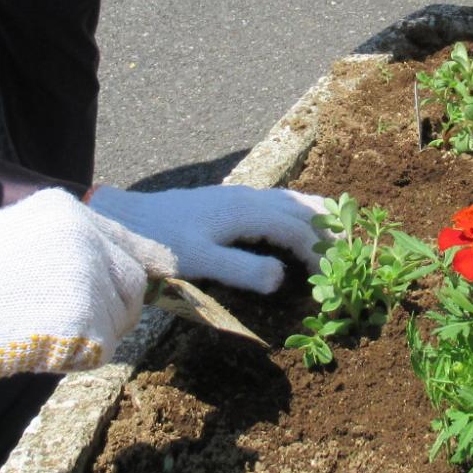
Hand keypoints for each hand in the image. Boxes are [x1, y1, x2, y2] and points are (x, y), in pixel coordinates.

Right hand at [0, 190, 172, 420]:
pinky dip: (74, 359)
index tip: (143, 285)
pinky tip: (35, 348)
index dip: (133, 268)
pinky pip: (100, 351)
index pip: (126, 240)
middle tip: (76, 329)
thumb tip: (106, 274)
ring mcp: (89, 276)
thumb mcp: (11, 239)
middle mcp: (85, 235)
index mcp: (64, 209)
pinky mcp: (87, 319)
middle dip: (114, 309)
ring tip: (38, 332)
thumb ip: (61, 248)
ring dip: (90, 336)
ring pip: (118, 320)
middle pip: (132, 281)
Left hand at [87, 185, 327, 293]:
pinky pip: (273, 202)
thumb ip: (243, 269)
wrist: (125, 220)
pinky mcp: (226, 201)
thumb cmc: (161, 244)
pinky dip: (293, 211)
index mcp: (247, 211)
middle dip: (325, 227)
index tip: (330, 276)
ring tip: (333, 227)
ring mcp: (236, 196)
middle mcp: (247, 198)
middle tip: (348, 247)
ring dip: (311, 215)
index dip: (318, 252)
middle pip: (298, 208)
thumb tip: (283, 277)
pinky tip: (288, 222)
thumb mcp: (201, 261)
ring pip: (286, 200)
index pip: (296, 230)